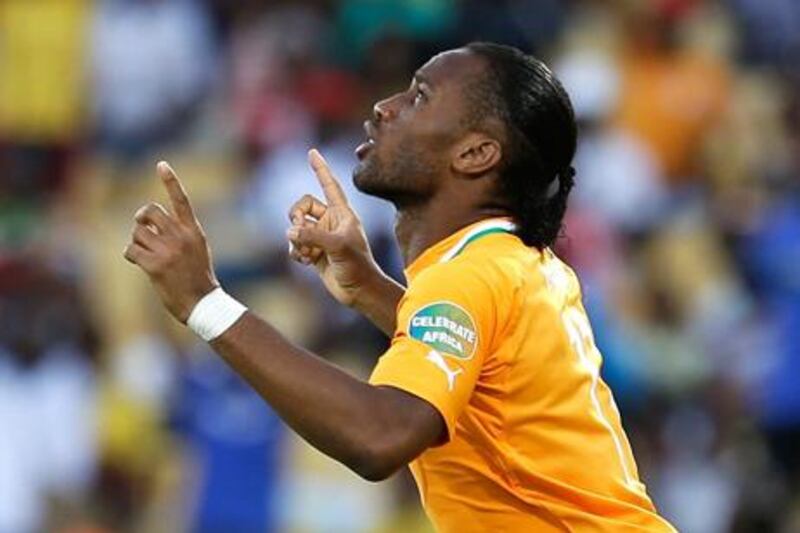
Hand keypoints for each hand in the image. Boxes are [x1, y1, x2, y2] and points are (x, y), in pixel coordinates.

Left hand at [124, 162, 218, 322]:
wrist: (202, 303)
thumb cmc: (198, 277)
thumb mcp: (197, 249)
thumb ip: (179, 232)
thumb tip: (147, 223)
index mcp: (194, 231)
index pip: (181, 201)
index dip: (171, 181)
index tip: (161, 164)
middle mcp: (181, 237)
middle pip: (150, 211)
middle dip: (141, 218)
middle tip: (142, 228)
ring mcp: (168, 251)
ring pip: (137, 232)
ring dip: (136, 241)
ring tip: (145, 253)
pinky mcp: (155, 266)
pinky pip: (131, 250)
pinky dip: (131, 255)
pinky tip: (140, 263)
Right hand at [287, 149, 382, 306]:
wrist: (359, 291)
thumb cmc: (357, 266)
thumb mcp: (338, 247)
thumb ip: (313, 236)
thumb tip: (291, 231)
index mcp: (342, 213)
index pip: (329, 185)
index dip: (321, 169)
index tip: (312, 152)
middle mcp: (331, 221)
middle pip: (302, 206)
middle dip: (296, 216)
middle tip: (300, 231)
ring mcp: (321, 236)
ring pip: (295, 226)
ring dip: (296, 239)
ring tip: (308, 254)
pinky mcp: (314, 252)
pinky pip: (294, 244)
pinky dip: (295, 251)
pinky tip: (307, 261)